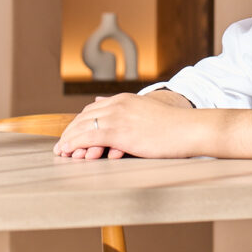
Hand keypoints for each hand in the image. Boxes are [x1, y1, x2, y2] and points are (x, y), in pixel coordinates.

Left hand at [53, 90, 197, 159]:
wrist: (190, 129)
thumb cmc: (176, 126)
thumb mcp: (149, 114)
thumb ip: (130, 112)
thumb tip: (114, 109)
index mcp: (125, 100)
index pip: (94, 109)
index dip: (80, 122)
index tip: (73, 133)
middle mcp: (118, 105)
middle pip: (85, 116)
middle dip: (70, 130)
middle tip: (61, 144)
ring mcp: (118, 117)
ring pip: (83, 126)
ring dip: (69, 139)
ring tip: (61, 151)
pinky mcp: (119, 131)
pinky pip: (88, 137)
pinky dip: (74, 143)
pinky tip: (68, 152)